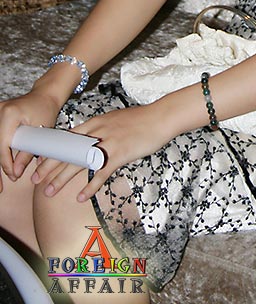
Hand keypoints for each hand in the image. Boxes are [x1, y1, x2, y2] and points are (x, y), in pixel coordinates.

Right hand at [0, 90, 59, 190]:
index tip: (13, 176)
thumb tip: (16, 172)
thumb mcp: (41, 131)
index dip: (6, 163)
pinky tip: (2, 168)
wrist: (44, 95)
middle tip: (1, 187)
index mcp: (9, 113)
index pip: (2, 144)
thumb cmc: (46, 109)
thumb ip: (28, 152)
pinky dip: (0, 154)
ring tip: (0, 183)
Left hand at [30, 103, 167, 201]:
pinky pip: (101, 172)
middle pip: (67, 150)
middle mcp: (98, 131)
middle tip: (35, 180)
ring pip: (78, 162)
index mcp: (95, 122)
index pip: (66, 137)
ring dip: (62, 178)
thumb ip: (100, 129)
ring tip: (49, 191)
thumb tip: (88, 140)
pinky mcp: (120, 153)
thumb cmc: (140, 120)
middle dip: (49, 166)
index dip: (51, 151)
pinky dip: (90, 186)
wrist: (160, 117)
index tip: (38, 162)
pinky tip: (81, 197)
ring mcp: (108, 142)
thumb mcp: (114, 119)